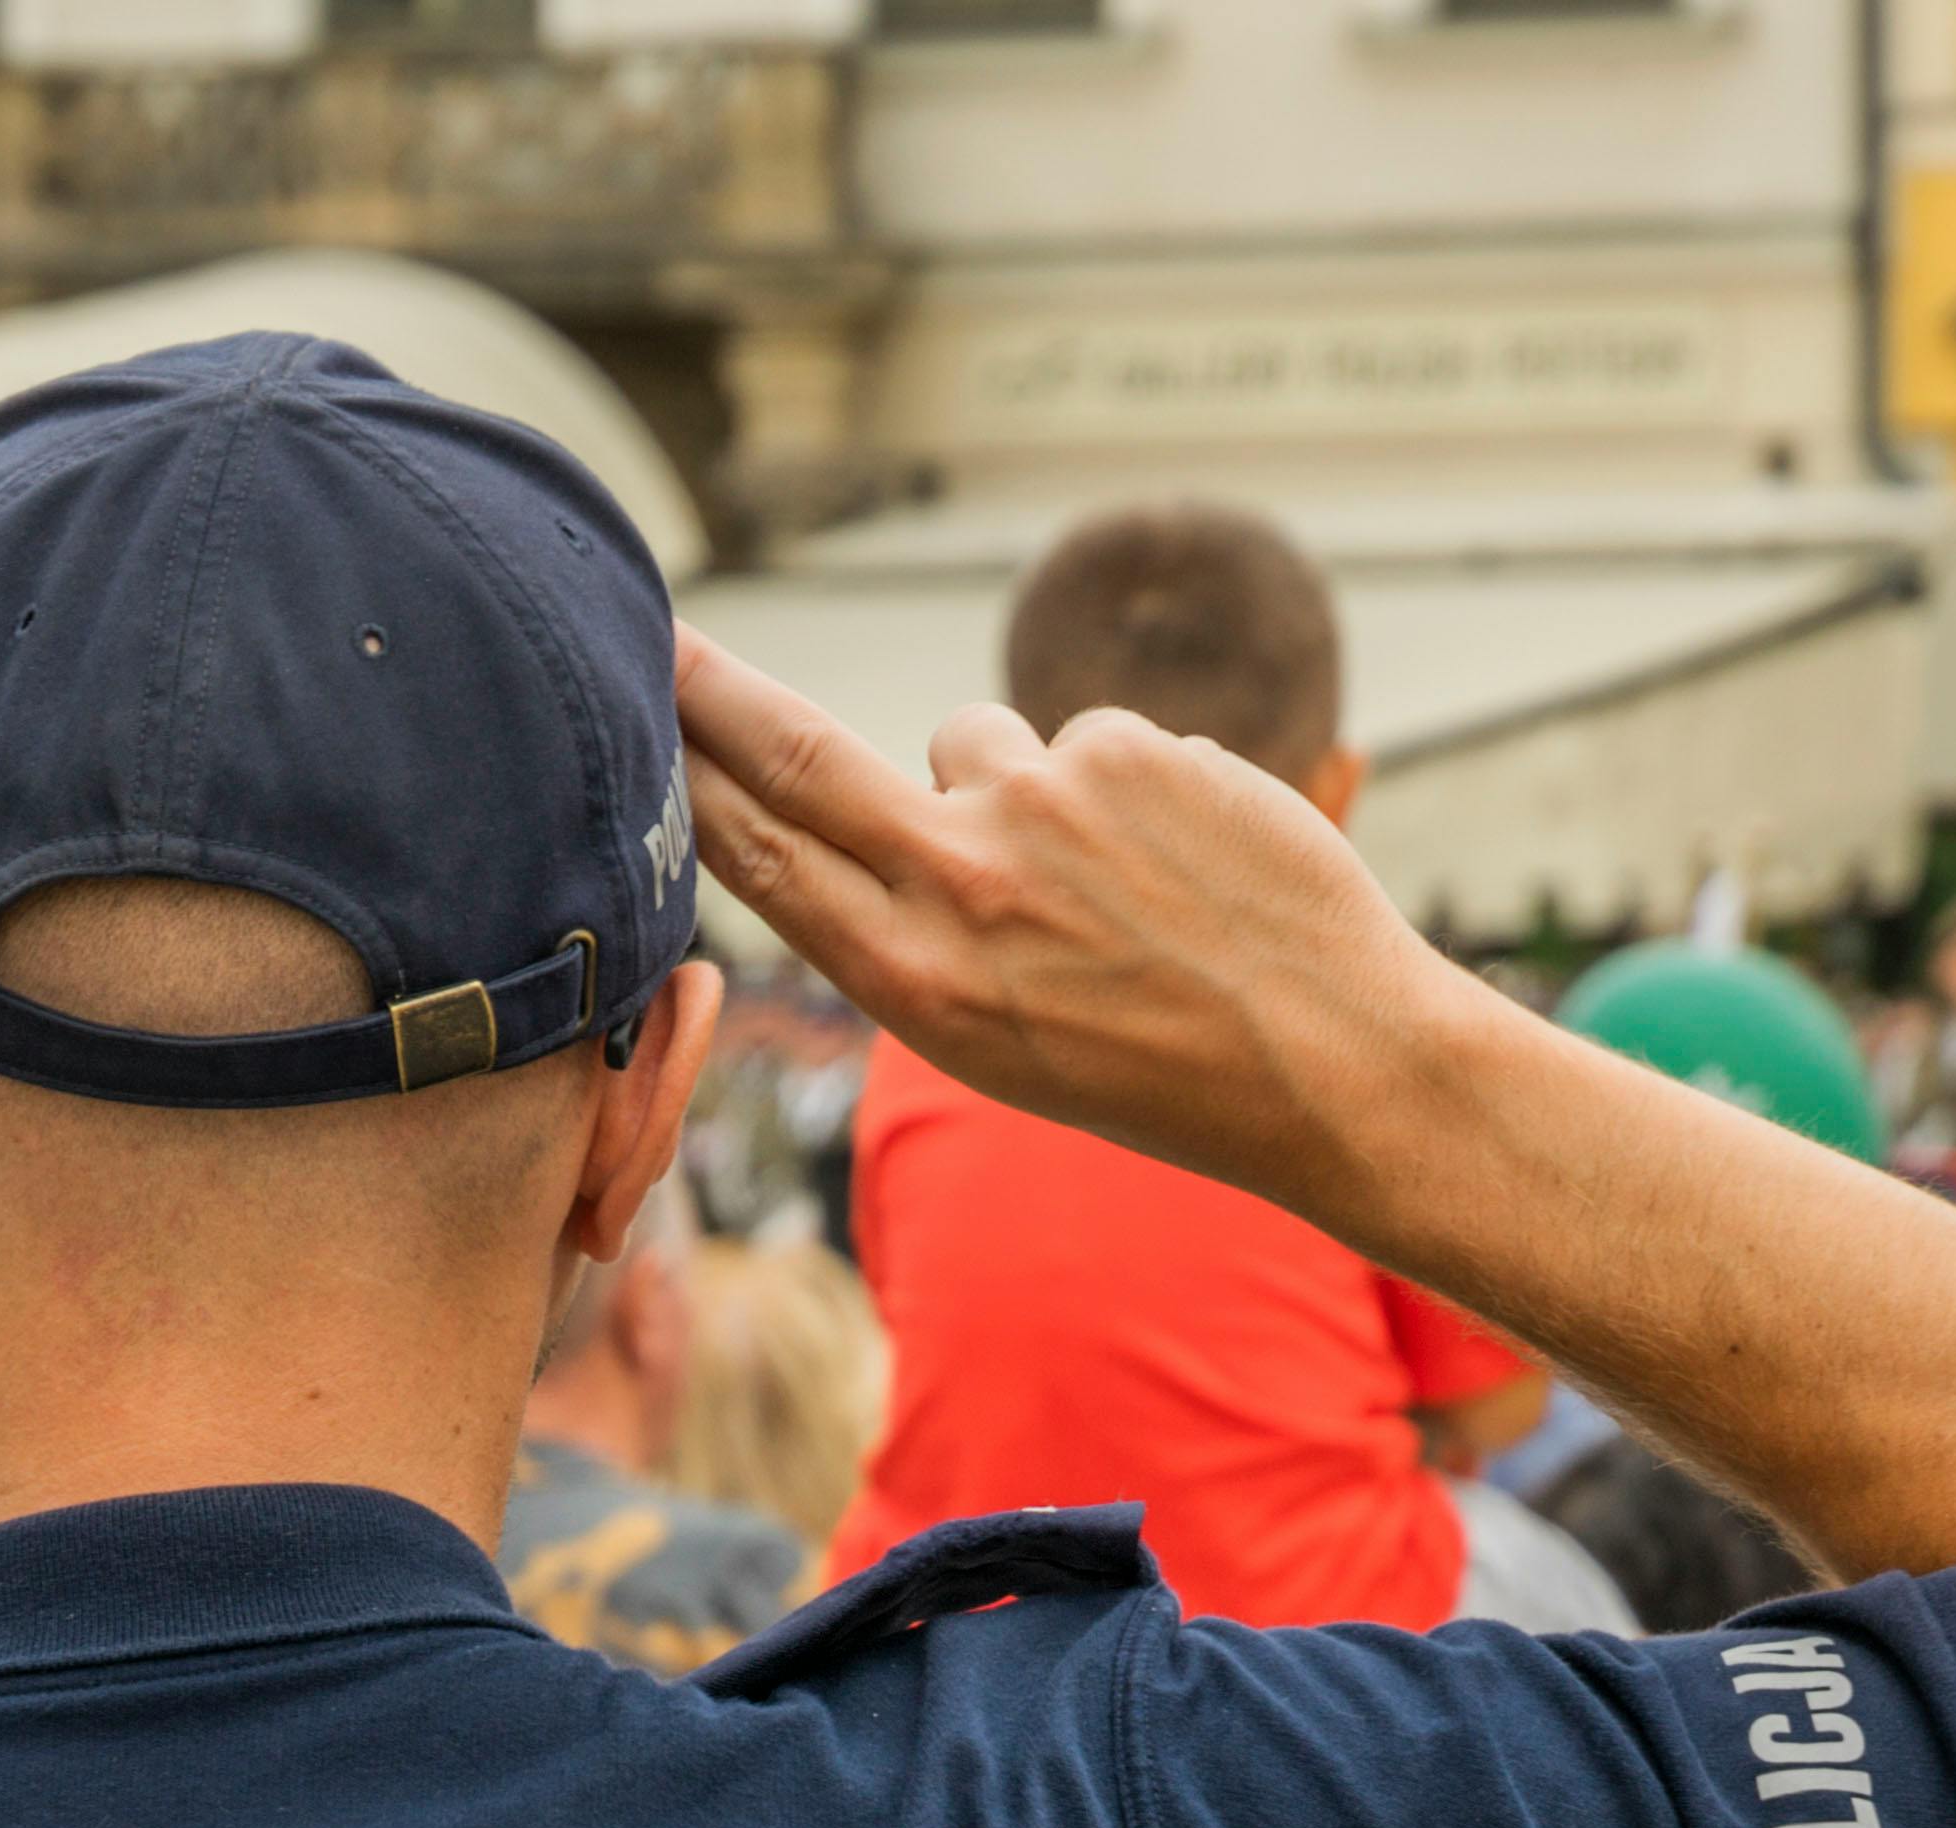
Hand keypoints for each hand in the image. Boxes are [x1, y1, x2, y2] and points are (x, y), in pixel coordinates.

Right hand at [674, 623, 1465, 1235]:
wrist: (1326, 1061)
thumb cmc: (1153, 1068)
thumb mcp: (992, 1037)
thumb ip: (917, 922)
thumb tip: (891, 794)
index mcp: (914, 980)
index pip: (759, 852)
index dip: (683, 777)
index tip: (629, 714)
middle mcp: (960, 885)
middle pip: (800, 756)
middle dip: (716, 691)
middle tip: (665, 631)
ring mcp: (1047, 801)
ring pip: (976, 743)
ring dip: (1019, 790)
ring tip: (1111, 885)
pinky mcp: (1131, 746)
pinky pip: (1089, 743)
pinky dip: (1123, 791)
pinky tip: (1182, 865)